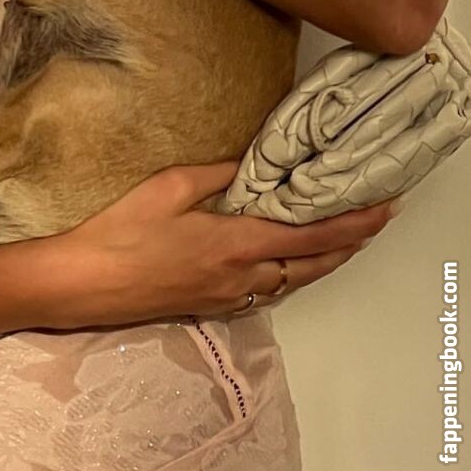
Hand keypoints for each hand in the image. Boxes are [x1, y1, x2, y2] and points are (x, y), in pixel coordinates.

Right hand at [43, 159, 398, 328]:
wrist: (87, 284)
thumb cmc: (123, 231)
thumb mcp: (169, 187)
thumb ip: (216, 175)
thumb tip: (250, 165)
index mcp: (236, 244)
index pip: (310, 235)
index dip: (351, 223)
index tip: (382, 208)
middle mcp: (243, 277)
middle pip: (313, 265)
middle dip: (350, 243)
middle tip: (377, 219)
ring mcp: (229, 296)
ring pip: (294, 282)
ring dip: (324, 261)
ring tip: (345, 237)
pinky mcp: (212, 306)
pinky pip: (269, 291)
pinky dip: (294, 273)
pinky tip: (290, 260)